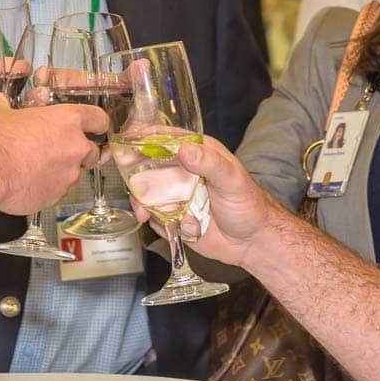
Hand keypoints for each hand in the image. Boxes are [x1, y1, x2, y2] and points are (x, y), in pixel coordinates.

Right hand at [0, 94, 106, 214]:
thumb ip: (4, 107)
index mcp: (69, 120)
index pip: (99, 119)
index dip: (98, 124)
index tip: (97, 128)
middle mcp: (76, 147)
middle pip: (92, 151)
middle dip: (79, 153)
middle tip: (58, 152)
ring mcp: (69, 175)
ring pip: (75, 174)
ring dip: (63, 172)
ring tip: (39, 170)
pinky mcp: (58, 196)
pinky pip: (59, 191)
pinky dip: (50, 188)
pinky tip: (31, 184)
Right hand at [128, 135, 285, 268]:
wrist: (253, 242)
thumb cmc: (249, 205)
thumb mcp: (232, 180)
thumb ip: (210, 163)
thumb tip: (185, 149)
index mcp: (198, 153)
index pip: (166, 139)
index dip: (144, 138)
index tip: (126, 143)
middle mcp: (184, 172)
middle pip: (148, 167)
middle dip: (136, 177)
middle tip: (132, 186)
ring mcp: (177, 195)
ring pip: (148, 194)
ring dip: (144, 204)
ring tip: (146, 214)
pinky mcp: (174, 217)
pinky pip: (156, 218)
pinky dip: (159, 223)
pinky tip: (174, 228)